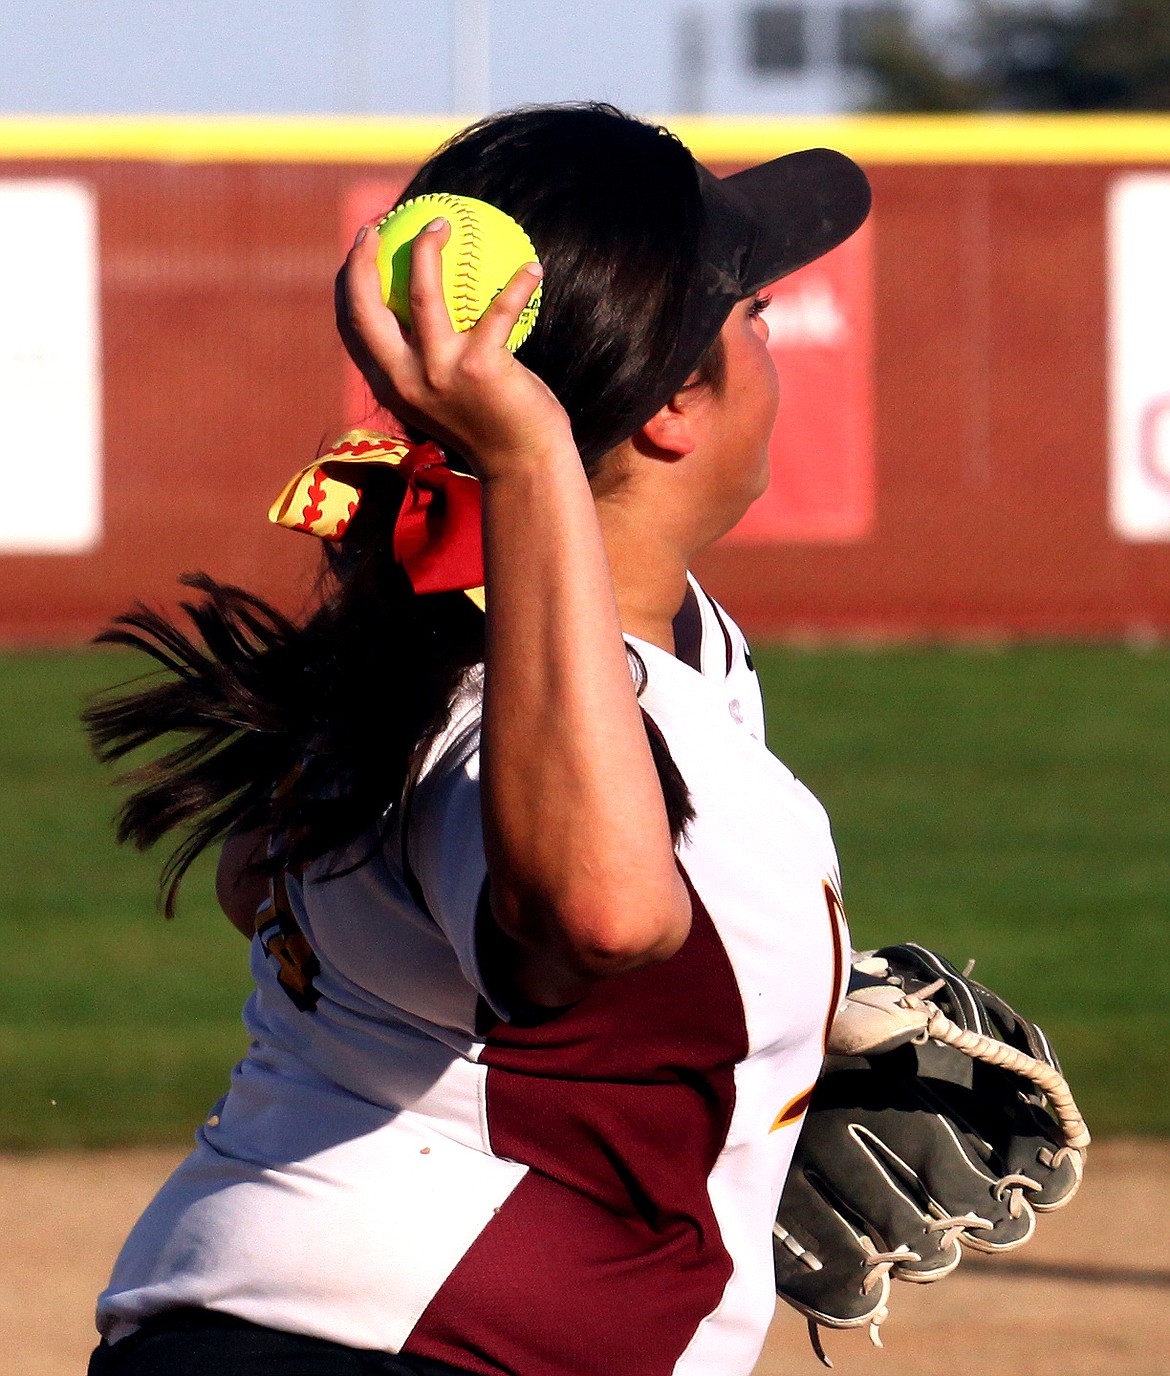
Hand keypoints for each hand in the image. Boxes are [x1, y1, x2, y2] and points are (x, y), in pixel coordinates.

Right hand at [341, 217, 573, 481]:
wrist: (522, 465)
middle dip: (362, 259)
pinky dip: (518, 285)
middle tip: (377, 224)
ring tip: (443, 223)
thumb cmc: (489, 423)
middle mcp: (405, 380)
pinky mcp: (479, 368)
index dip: (348, 281)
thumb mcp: (445, 395)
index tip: (361, 244)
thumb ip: (427, 361)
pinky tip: (533, 267)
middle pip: (365, 308)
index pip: (352, 327)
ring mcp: (439, 374)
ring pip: (422, 293)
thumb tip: (427, 306)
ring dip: (428, 248)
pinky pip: (498, 310)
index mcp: (390, 385)